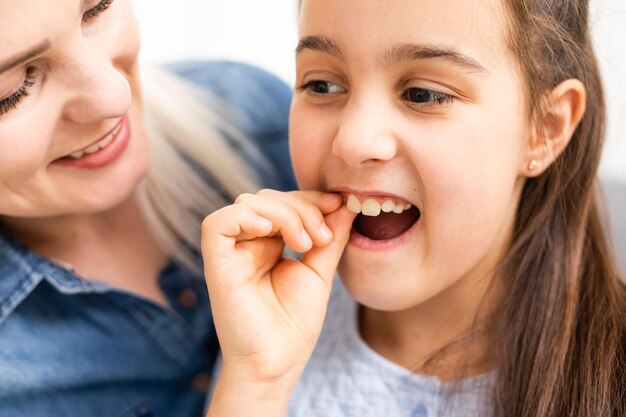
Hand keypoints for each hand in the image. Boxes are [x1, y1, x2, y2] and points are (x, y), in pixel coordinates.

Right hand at [201, 189, 354, 385]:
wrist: (277, 362)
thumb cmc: (295, 323)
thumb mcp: (319, 271)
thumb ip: (330, 237)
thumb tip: (345, 204)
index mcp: (268, 243)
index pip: (283, 202)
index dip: (310, 198)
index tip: (339, 206)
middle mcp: (247, 244)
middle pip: (267, 198)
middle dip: (302, 208)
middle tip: (322, 238)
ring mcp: (230, 252)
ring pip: (247, 204)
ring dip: (284, 214)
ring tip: (305, 244)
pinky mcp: (216, 264)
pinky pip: (217, 224)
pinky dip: (245, 218)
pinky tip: (269, 233)